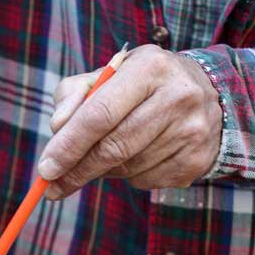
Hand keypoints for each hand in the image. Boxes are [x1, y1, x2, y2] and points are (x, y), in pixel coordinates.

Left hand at [38, 45, 221, 197]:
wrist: (209, 96)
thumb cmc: (141, 86)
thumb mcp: (109, 76)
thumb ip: (74, 95)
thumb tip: (57, 128)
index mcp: (150, 68)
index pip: (100, 114)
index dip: (69, 144)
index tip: (45, 168)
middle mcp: (177, 97)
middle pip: (113, 147)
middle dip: (76, 170)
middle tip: (53, 186)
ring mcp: (192, 131)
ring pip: (127, 168)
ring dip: (103, 170)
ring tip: (105, 154)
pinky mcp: (196, 160)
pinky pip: (146, 181)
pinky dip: (129, 176)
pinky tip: (137, 156)